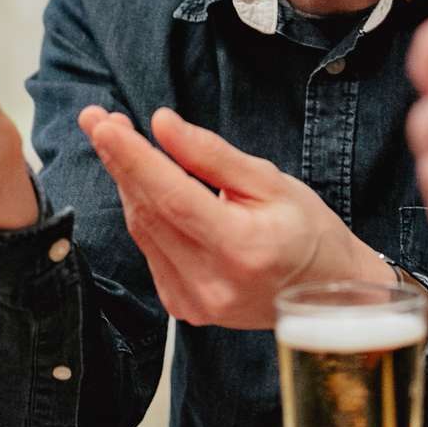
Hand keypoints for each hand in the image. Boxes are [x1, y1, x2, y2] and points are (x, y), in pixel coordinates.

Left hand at [80, 105, 392, 329]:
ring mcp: (195, 302)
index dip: (133, 157)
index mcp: (241, 249)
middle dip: (120, 161)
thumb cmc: (308, 231)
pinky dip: (143, 212)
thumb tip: (161, 124)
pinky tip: (141, 183)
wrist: (327, 296)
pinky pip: (150, 249)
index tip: (103, 124)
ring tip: (116, 140)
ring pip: (143, 230)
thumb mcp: (271, 181)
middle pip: (149, 211)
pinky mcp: (183, 307)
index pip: (171, 197)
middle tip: (99, 119)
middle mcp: (212, 283)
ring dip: (126, 182)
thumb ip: (212, 155)